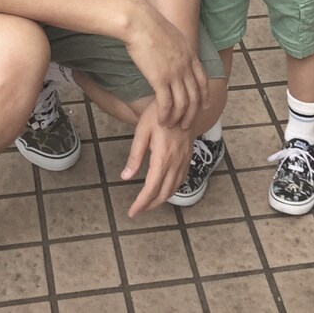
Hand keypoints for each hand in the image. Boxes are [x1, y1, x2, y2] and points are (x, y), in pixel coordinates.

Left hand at [121, 100, 192, 216]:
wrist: (182, 101)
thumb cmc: (158, 114)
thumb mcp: (142, 131)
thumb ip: (135, 156)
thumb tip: (125, 177)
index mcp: (162, 157)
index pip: (151, 188)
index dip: (141, 203)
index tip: (132, 212)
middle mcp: (175, 162)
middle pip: (164, 193)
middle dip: (150, 205)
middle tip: (138, 211)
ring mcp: (184, 160)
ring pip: (174, 188)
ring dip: (161, 199)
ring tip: (148, 203)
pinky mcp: (188, 156)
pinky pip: (181, 179)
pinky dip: (172, 189)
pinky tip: (165, 189)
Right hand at [124, 1, 208, 129]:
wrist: (138, 21)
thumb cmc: (148, 24)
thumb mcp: (171, 34)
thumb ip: (177, 48)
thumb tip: (174, 54)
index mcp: (190, 53)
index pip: (202, 79)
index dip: (205, 94)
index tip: (204, 105)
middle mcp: (186, 65)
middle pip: (195, 95)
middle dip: (193, 112)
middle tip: (187, 124)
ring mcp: (174, 73)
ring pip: (182, 103)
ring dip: (178, 118)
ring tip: (173, 126)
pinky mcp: (160, 79)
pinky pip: (167, 103)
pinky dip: (166, 115)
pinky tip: (161, 121)